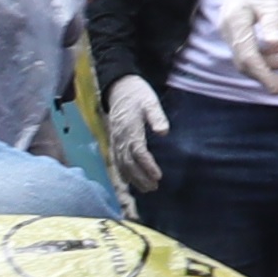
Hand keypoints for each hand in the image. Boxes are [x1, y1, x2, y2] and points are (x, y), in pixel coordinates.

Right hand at [102, 75, 169, 192]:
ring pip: (122, 164)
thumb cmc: (138, 94)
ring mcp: (115, 140)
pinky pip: (116, 160)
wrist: (119, 88)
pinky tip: (128, 181)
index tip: (158, 175)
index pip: (138, 152)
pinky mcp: (114, 140)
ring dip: (133, 178)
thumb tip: (163, 132)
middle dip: (141, 177)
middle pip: (129, 162)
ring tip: (146, 188)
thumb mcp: (150, 101)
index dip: (147, 165)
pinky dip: (122, 173)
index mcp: (130, 129)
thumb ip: (157, 116)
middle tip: (154, 187)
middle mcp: (120, 137)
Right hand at [213, 0, 277, 81]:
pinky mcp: (234, 27)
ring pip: (246, 58)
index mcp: (235, 23)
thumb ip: (273, 25)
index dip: (267, 76)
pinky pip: (247, 49)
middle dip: (268, 74)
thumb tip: (277, 47)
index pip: (249, 59)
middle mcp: (228, 29)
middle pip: (245, 63)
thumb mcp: (273, 1)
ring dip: (269, 64)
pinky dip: (264, 55)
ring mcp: (229, 29)